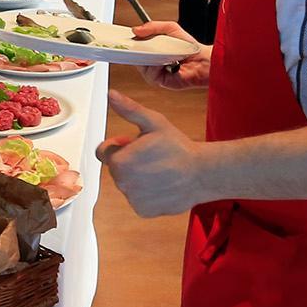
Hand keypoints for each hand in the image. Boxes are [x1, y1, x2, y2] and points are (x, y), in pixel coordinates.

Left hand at [97, 91, 209, 217]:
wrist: (202, 173)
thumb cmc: (178, 147)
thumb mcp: (154, 122)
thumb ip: (129, 109)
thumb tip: (111, 95)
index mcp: (119, 161)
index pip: (105, 152)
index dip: (121, 145)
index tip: (136, 143)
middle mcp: (122, 183)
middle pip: (117, 168)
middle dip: (129, 161)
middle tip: (152, 156)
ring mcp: (132, 198)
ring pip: (128, 184)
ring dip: (138, 178)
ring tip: (160, 170)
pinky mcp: (143, 211)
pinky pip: (138, 199)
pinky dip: (147, 193)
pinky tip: (162, 185)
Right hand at [132, 20, 212, 88]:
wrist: (202, 60)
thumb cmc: (189, 46)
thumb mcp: (171, 28)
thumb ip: (153, 27)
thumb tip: (136, 30)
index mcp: (152, 50)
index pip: (136, 47)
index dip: (130, 43)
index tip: (125, 37)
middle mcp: (152, 62)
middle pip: (135, 56)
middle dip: (136, 49)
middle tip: (135, 42)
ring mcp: (154, 72)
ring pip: (141, 65)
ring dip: (148, 57)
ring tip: (158, 51)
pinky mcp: (159, 81)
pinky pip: (149, 74)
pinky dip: (155, 67)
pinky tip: (164, 61)